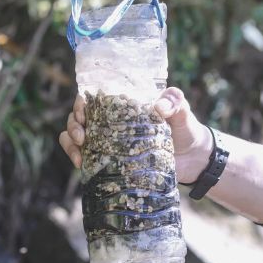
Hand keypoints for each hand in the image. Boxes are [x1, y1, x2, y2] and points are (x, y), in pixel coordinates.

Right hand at [58, 87, 212, 184]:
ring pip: (74, 136)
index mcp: (122, 105)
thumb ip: (175, 103)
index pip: (93, 97)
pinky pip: (83, 156)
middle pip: (78, 116)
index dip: (81, 103)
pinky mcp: (108, 160)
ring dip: (70, 142)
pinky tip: (80, 164)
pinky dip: (76, 157)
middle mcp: (109, 122)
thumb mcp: (182, 111)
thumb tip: (159, 108)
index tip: (83, 113)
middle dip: (73, 124)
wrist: (193, 160)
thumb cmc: (186, 129)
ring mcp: (106, 142)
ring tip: (79, 151)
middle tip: (82, 135)